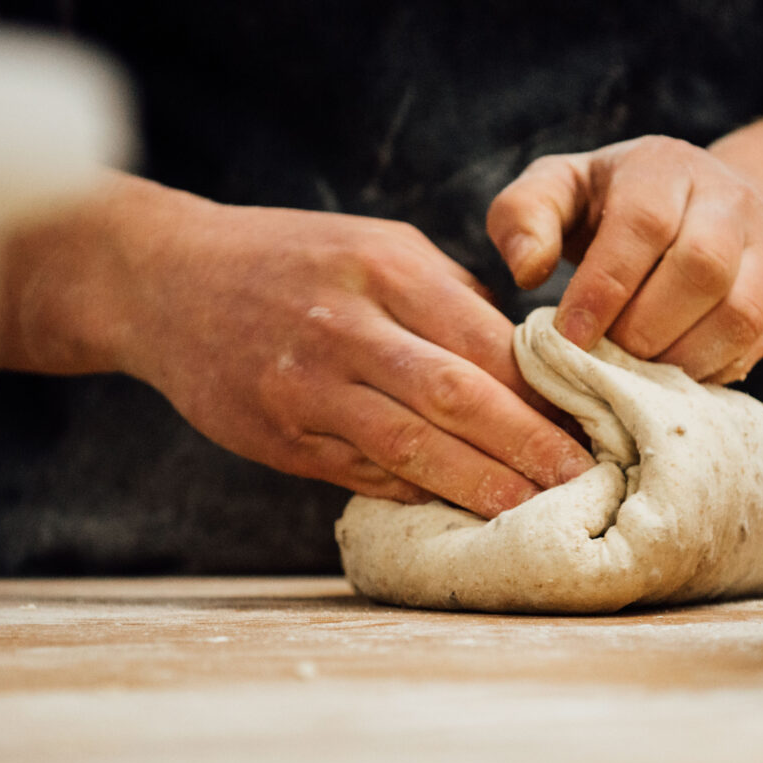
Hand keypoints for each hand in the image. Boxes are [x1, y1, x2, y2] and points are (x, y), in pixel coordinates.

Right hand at [42, 181, 592, 517]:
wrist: (165, 280)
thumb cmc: (294, 261)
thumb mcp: (377, 249)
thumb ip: (451, 300)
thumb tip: (534, 364)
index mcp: (386, 270)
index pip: (486, 341)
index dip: (545, 392)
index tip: (597, 424)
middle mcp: (348, 327)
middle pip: (459, 398)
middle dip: (530, 448)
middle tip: (586, 484)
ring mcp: (307, 387)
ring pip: (412, 448)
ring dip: (481, 487)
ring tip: (535, 513)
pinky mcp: (280, 435)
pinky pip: (363, 472)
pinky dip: (417, 492)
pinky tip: (460, 510)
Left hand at [487, 136, 762, 382]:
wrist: (724, 209)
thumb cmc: (618, 206)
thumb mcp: (563, 190)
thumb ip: (524, 216)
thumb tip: (525, 271)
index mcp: (666, 167)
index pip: (645, 223)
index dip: (605, 286)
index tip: (569, 337)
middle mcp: (730, 198)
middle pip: (701, 268)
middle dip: (642, 329)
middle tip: (600, 360)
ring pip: (738, 314)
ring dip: (677, 359)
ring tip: (634, 375)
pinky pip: (755, 346)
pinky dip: (706, 373)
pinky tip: (668, 378)